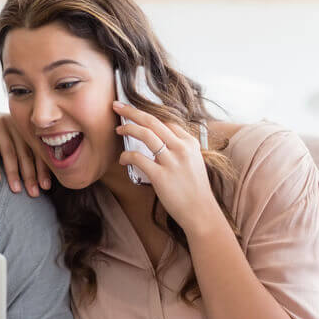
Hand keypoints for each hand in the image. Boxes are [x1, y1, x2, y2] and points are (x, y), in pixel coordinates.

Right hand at [0, 109, 50, 196]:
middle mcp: (15, 125)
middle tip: (34, 193)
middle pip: (25, 152)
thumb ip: (27, 151)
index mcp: (27, 128)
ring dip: (13, 173)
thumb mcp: (14, 140)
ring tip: (16, 190)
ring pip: (9, 152)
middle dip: (30, 175)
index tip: (45, 186)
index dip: (43, 169)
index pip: (38, 150)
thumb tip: (43, 180)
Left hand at [112, 101, 220, 233]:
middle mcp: (182, 148)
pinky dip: (126, 156)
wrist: (201, 212)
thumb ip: (179, 149)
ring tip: (118, 130)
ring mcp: (172, 161)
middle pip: (153, 121)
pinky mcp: (161, 176)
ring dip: (128, 128)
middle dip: (132, 111)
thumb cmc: (194, 190)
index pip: (166, 122)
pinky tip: (123, 159)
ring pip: (145, 134)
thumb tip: (159, 140)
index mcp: (190, 143)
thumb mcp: (193, 162)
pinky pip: (138, 158)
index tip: (135, 114)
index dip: (147, 116)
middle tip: (117, 106)